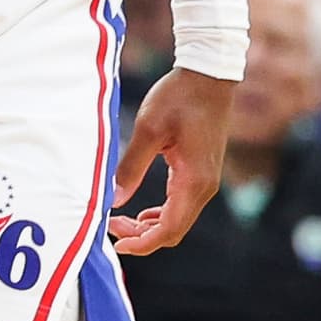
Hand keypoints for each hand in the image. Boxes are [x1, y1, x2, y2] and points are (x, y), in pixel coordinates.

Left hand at [108, 67, 234, 253]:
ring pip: (178, 219)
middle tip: (111, 226)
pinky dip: (161, 213)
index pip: (169, 229)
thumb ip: (130, 168)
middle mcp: (205, 186)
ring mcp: (206, 180)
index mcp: (193, 181)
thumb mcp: (149, 131)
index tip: (116, 244)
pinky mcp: (202, 172)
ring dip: (151, 226)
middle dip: (142, 237)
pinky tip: (142, 211)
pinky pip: (182, 204)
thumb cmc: (180, 98)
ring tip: (121, 219)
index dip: (142, 243)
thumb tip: (113, 200)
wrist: (209, 75)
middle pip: (174, 230)